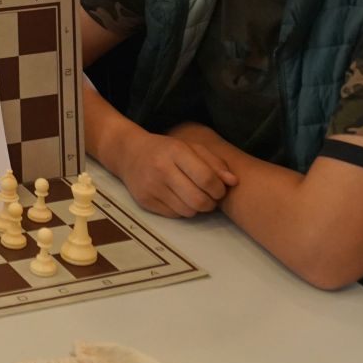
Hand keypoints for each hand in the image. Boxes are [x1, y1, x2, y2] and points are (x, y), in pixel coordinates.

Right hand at [115, 123, 237, 217]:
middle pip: (198, 200)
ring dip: (197, 208)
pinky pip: (175, 215)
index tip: (220, 189)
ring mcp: (151, 187)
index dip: (219, 189)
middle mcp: (161, 169)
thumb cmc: (166, 149)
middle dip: (211, 203)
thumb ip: (214, 163)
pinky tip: (179, 198)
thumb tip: (233, 182)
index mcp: (175, 151)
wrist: (128, 153)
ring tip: (195, 196)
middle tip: (210, 197)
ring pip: (188, 211)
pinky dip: (182, 210)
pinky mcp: (145, 201)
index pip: (206, 178)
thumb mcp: (190, 147)